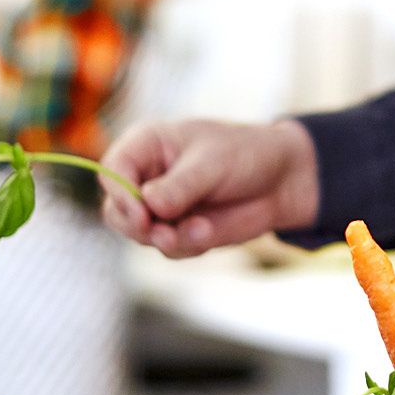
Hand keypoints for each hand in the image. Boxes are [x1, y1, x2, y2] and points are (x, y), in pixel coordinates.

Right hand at [99, 118, 318, 257]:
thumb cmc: (245, 155)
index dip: (120, 195)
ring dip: (168, 239)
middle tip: (164, 233)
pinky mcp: (177, 231)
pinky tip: (209, 231)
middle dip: (138, 227)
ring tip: (201, 230)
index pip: (112, 171)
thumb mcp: (213, 164)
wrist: (281, 180)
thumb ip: (180, 186)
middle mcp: (146, 177)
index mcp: (146, 146)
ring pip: (141, 235)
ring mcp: (160, 207)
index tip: (143, 215)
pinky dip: (187, 245)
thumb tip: (149, 206)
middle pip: (116, 210)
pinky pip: (168, 249)